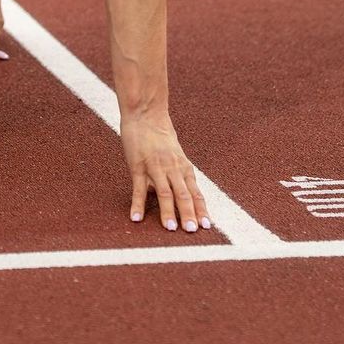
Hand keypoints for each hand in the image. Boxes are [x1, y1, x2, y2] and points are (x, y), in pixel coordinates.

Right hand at [120, 111, 210, 231]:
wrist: (145, 113)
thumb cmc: (159, 133)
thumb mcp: (174, 153)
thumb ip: (177, 172)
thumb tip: (178, 192)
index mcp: (183, 166)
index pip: (195, 192)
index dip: (201, 209)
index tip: (207, 226)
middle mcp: (172, 168)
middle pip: (183, 194)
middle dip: (189, 214)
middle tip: (192, 231)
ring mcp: (155, 167)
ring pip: (165, 193)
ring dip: (168, 212)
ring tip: (171, 228)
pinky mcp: (138, 165)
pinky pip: (138, 188)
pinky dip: (138, 205)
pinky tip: (136, 218)